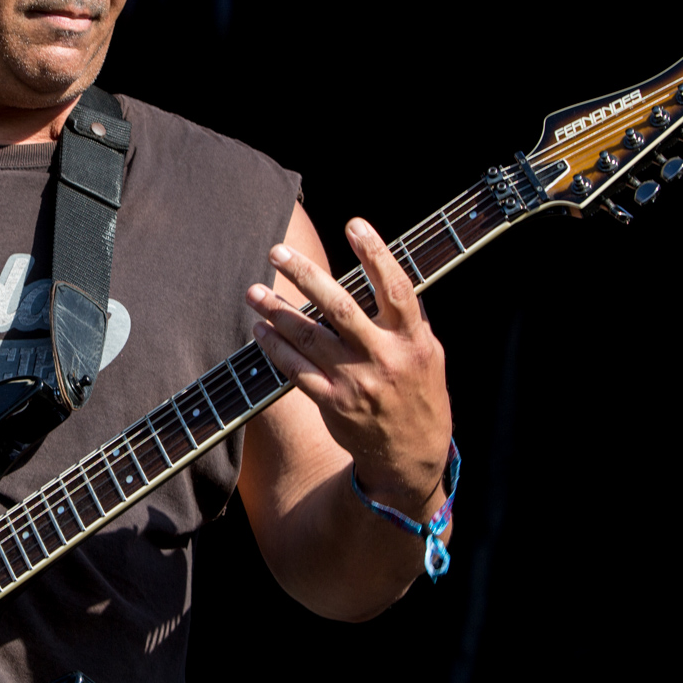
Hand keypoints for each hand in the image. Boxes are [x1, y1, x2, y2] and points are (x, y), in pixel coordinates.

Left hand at [246, 218, 451, 512]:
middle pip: (340, 308)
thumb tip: (385, 271)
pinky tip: (261, 330)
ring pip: (309, 338)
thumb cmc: (419, 395)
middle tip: (276, 251)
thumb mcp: (428, 354)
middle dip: (305, 276)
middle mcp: (384, 358)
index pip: (395, 289)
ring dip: (277, 311)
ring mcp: (356, 383)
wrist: (411, 457)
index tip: (354, 224)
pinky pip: (296, 370)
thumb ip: (407, 318)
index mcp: (413, 341)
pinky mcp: (333, 404)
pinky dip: (275, 348)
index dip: (376, 254)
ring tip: (253, 290)